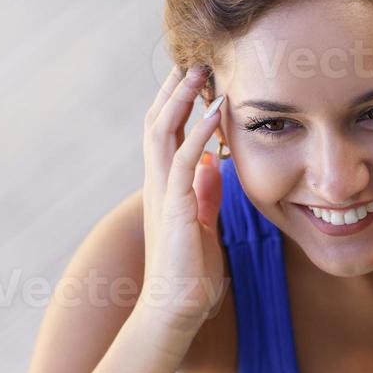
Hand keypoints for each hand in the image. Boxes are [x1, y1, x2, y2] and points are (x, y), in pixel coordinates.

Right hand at [138, 64, 226, 340]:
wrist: (175, 310)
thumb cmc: (190, 275)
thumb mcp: (203, 227)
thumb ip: (205, 197)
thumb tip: (212, 169)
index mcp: (164, 189)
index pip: (165, 136)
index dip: (176, 105)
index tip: (195, 79)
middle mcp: (157, 185)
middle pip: (157, 124)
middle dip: (174, 92)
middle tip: (194, 62)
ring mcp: (162, 194)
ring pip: (162, 133)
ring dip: (181, 101)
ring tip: (200, 73)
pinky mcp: (174, 208)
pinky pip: (182, 160)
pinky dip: (199, 133)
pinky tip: (216, 112)